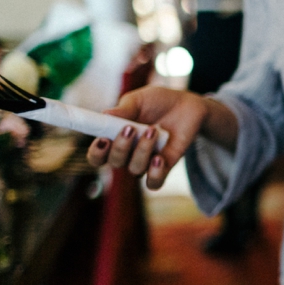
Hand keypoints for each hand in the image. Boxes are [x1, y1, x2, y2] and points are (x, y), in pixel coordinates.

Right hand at [87, 87, 210, 189]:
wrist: (187, 105)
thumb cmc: (158, 102)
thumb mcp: (138, 100)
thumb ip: (122, 109)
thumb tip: (104, 115)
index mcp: (116, 138)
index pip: (98, 156)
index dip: (96, 153)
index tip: (102, 140)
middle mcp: (129, 154)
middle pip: (115, 163)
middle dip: (120, 147)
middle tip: (130, 128)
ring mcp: (147, 162)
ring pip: (135, 169)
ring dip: (142, 150)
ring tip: (153, 130)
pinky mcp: (165, 167)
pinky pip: (153, 183)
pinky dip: (154, 173)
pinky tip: (159, 158)